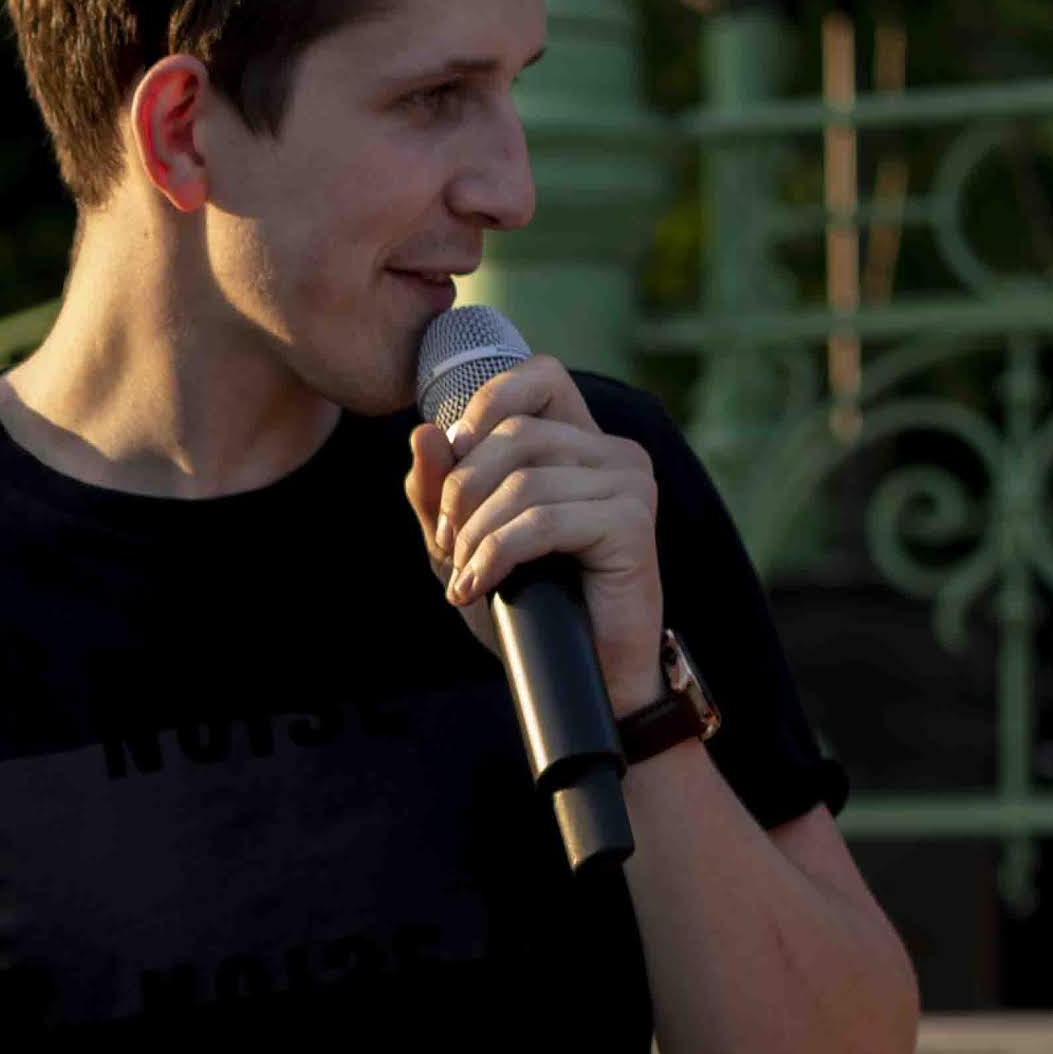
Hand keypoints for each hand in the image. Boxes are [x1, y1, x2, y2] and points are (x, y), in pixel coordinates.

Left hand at [406, 356, 664, 714]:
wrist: (586, 677)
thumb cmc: (532, 610)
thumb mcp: (467, 546)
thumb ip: (439, 492)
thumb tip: (422, 432)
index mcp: (580, 443)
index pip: (538, 376)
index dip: (486, 405)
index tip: (451, 463)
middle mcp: (612, 452)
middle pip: (516, 434)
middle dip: (462, 492)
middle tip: (448, 549)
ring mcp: (628, 483)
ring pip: (524, 481)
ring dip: (476, 535)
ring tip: (466, 577)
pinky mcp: (630, 522)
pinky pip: (543, 520)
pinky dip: (497, 555)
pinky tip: (479, 586)